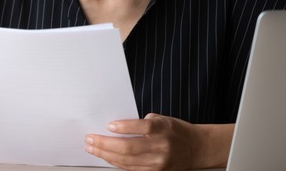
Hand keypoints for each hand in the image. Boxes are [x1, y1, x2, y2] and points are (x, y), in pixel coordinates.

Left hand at [84, 113, 199, 170]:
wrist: (195, 148)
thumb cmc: (175, 130)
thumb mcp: (162, 119)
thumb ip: (143, 123)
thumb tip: (116, 127)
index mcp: (163, 129)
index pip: (142, 128)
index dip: (124, 127)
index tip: (109, 125)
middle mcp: (161, 147)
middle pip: (129, 148)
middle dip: (105, 144)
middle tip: (90, 139)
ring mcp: (158, 163)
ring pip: (126, 161)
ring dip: (105, 155)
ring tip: (92, 148)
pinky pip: (131, 169)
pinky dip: (116, 163)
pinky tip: (106, 157)